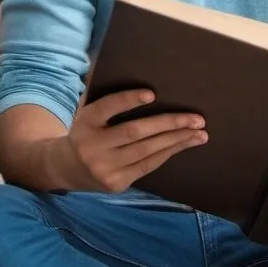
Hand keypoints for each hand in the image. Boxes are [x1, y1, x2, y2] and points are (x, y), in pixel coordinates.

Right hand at [62, 89, 207, 192]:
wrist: (67, 168)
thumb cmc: (87, 132)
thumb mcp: (87, 113)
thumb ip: (107, 99)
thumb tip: (141, 83)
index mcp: (85, 121)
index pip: (107, 107)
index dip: (128, 100)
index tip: (152, 93)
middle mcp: (93, 146)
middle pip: (135, 132)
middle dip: (169, 123)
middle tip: (197, 118)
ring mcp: (105, 167)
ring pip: (147, 151)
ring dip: (177, 140)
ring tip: (200, 133)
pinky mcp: (116, 183)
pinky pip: (148, 165)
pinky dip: (168, 153)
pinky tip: (184, 144)